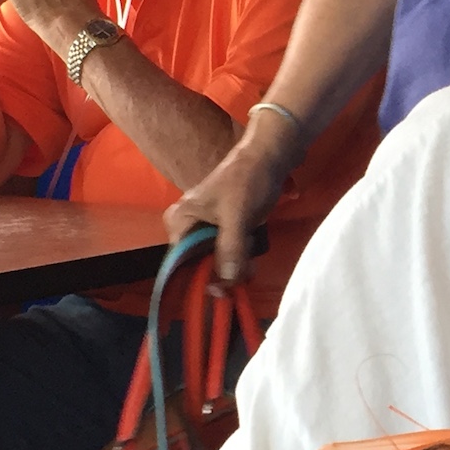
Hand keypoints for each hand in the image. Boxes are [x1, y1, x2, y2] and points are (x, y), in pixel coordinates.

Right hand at [164, 115, 300, 282]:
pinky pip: (227, 252)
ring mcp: (206, 228)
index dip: (200, 280)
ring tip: (251, 257)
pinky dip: (240, 257)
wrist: (270, 157)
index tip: (221, 292)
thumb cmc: (248, 180)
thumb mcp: (238, 217)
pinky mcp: (223, 228)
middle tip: (244, 272)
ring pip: (216, 261)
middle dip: (222, 272)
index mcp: (180, 221)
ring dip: (235, 266)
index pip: (180, 263)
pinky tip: (252, 252)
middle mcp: (187, 227)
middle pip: (199, 264)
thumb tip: (225, 283)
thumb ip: (230, 249)